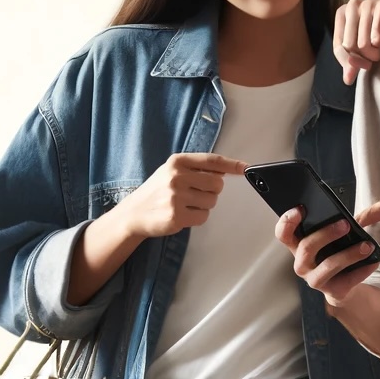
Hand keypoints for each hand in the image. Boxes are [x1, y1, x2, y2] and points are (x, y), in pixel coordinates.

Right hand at [112, 152, 248, 238]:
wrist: (133, 213)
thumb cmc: (157, 191)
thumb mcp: (171, 171)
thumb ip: (195, 169)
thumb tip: (224, 170)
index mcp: (177, 162)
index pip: (212, 160)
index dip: (231, 164)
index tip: (245, 168)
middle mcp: (176, 177)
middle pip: (217, 184)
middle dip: (211, 191)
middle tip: (196, 194)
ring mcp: (176, 197)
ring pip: (212, 202)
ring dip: (203, 205)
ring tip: (185, 204)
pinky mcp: (176, 216)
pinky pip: (203, 217)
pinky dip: (197, 217)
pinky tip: (182, 214)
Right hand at [274, 208, 379, 304]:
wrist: (344, 284)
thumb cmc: (335, 254)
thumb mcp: (333, 238)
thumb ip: (338, 223)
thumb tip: (359, 211)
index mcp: (298, 247)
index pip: (283, 233)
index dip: (287, 222)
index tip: (301, 209)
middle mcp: (302, 264)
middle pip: (307, 247)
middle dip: (326, 234)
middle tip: (345, 224)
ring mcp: (315, 279)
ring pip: (329, 265)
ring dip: (349, 254)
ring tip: (367, 245)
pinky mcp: (333, 291)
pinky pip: (348, 279)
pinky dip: (362, 269)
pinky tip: (373, 260)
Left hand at [334, 0, 379, 85]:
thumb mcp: (365, 44)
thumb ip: (354, 60)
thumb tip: (347, 80)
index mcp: (342, 13)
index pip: (338, 47)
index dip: (349, 63)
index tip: (362, 69)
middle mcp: (352, 6)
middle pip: (349, 47)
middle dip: (364, 59)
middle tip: (376, 57)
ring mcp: (367, 4)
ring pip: (362, 44)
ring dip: (375, 54)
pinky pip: (376, 33)